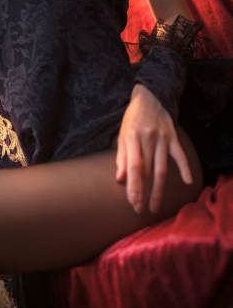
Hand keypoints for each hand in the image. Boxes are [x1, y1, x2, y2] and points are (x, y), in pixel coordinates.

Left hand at [115, 83, 193, 214]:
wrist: (150, 97)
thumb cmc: (133, 119)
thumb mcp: (122, 134)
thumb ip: (122, 157)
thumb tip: (120, 179)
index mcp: (132, 138)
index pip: (134, 167)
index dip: (134, 186)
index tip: (133, 202)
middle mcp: (148, 139)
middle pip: (147, 171)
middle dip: (143, 192)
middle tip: (141, 210)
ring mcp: (162, 139)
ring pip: (162, 168)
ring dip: (158, 189)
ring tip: (155, 206)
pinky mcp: (173, 137)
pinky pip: (180, 155)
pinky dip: (185, 168)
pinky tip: (187, 182)